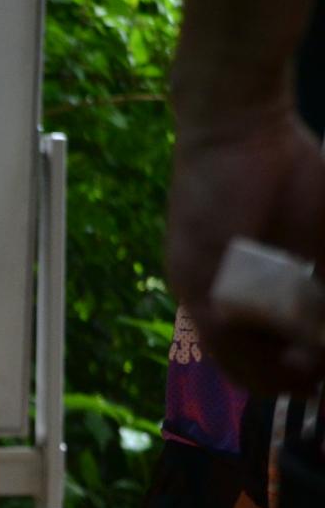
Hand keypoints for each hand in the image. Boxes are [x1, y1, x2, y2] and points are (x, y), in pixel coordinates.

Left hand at [168, 108, 324, 391]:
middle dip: (290, 380)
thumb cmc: (287, 168)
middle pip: (244, 366)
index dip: (291, 376)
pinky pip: (227, 331)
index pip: (253, 356)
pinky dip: (268, 345)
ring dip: (283, 370)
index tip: (319, 381)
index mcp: (232, 292)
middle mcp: (207, 299)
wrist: (238, 122)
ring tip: (315, 370)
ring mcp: (196, 292)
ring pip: (237, 357)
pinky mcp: (195, 277)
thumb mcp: (322, 231)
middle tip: (319, 385)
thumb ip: (324, 279)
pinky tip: (304, 350)